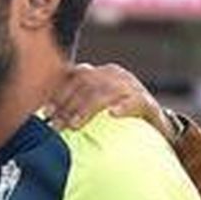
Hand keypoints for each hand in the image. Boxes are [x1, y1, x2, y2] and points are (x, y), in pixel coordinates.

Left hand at [45, 63, 168, 137]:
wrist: (156, 125)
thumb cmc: (117, 117)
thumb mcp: (94, 108)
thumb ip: (74, 108)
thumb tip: (44, 118)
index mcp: (100, 73)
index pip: (75, 77)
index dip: (58, 93)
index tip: (44, 112)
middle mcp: (115, 75)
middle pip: (87, 83)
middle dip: (68, 105)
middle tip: (56, 126)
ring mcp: (132, 86)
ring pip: (106, 92)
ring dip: (87, 109)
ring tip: (74, 125)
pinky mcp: (147, 102)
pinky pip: (135, 101)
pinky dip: (124, 107)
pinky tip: (113, 115)